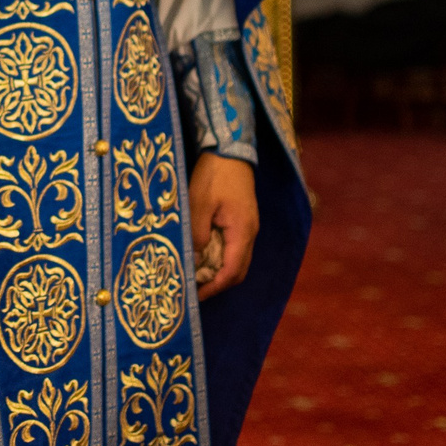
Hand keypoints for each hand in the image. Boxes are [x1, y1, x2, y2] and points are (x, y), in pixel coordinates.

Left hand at [189, 153, 256, 299]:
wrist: (230, 152)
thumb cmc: (214, 176)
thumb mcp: (198, 204)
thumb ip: (197, 234)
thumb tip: (195, 261)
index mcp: (242, 232)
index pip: (232, 271)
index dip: (215, 286)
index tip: (196, 294)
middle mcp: (250, 233)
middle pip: (238, 271)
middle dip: (218, 284)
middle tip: (195, 288)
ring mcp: (249, 227)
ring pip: (238, 260)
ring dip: (219, 271)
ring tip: (196, 275)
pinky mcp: (243, 221)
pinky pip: (235, 248)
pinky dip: (221, 258)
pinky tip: (204, 256)